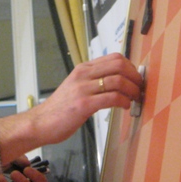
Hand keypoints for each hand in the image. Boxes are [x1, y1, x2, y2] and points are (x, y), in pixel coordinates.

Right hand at [0, 53, 143, 163]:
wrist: (40, 123)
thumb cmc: (60, 108)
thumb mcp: (76, 87)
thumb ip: (94, 82)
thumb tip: (118, 83)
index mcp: (83, 69)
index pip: (114, 57)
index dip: (131, 67)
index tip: (136, 78)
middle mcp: (83, 75)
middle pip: (119, 65)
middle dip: (135, 77)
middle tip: (140, 88)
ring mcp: (83, 89)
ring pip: (118, 81)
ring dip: (132, 90)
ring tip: (134, 99)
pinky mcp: (84, 104)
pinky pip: (112, 97)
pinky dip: (123, 101)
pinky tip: (124, 106)